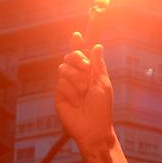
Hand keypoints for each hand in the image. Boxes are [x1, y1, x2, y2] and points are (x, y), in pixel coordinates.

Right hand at [55, 32, 114, 152]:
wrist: (92, 127)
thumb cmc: (101, 107)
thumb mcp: (102, 83)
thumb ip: (97, 64)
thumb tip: (97, 46)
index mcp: (89, 73)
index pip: (82, 54)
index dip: (78, 44)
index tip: (77, 34)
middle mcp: (77, 76)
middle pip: (70, 56)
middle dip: (77, 59)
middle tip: (87, 69)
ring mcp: (67, 85)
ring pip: (64, 68)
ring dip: (76, 79)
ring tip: (83, 92)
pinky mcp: (59, 94)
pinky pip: (61, 83)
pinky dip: (70, 91)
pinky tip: (76, 102)